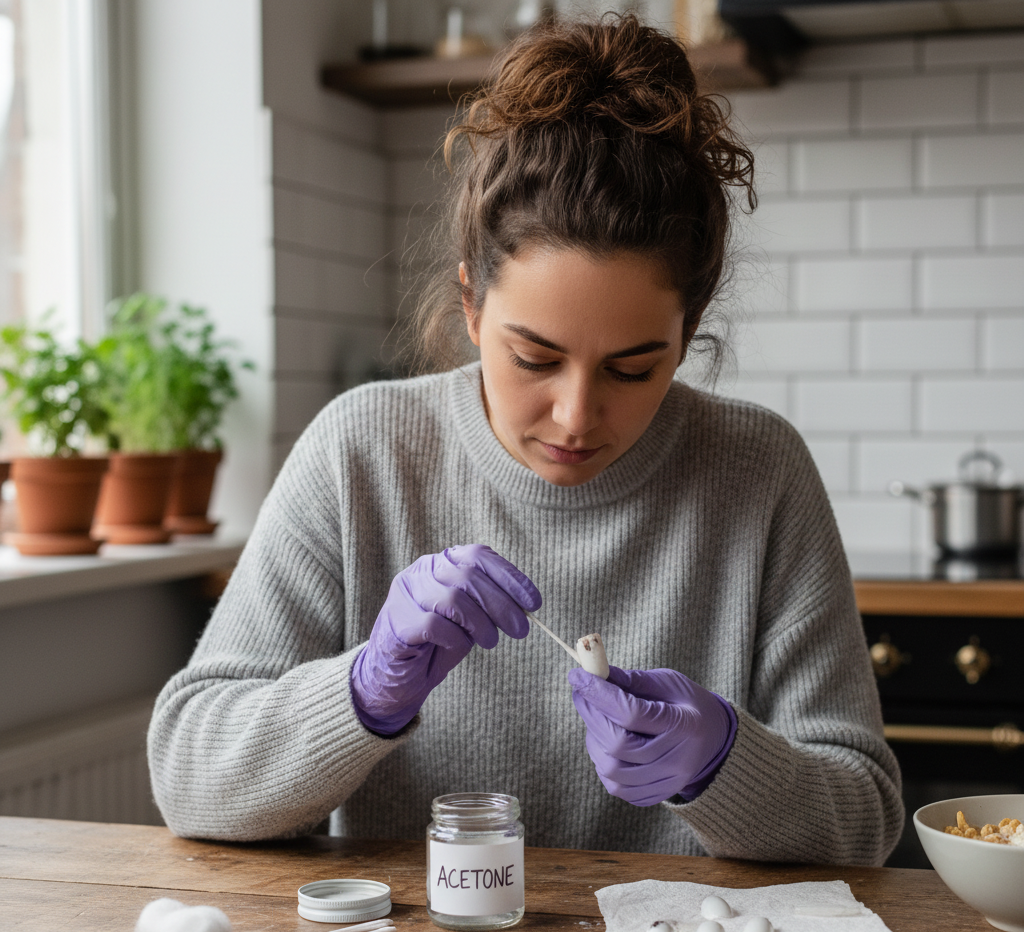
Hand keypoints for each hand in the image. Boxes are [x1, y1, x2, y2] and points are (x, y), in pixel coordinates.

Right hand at [350, 545, 540, 734]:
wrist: (396, 675)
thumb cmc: (438, 643)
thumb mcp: (471, 619)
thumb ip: (490, 605)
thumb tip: (525, 606)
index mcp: (442, 562)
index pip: (479, 556)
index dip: (511, 577)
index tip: (534, 602)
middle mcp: (422, 571)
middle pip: (469, 576)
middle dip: (502, 605)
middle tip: (521, 630)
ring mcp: (405, 594)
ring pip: (452, 599)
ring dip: (481, 624)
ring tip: (490, 642)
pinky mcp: (396, 621)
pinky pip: (433, 624)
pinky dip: (454, 637)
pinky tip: (458, 646)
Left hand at [568, 666, 737, 805]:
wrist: (714, 740)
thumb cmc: (687, 704)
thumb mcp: (667, 682)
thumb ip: (631, 680)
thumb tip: (593, 673)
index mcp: (684, 725)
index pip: (632, 713)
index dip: (599, 694)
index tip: (577, 676)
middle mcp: (677, 760)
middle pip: (618, 746)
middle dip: (591, 716)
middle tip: (582, 694)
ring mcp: (667, 783)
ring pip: (612, 770)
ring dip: (594, 741)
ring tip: (598, 720)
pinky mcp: (656, 796)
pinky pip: (617, 787)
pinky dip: (603, 763)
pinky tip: (608, 744)